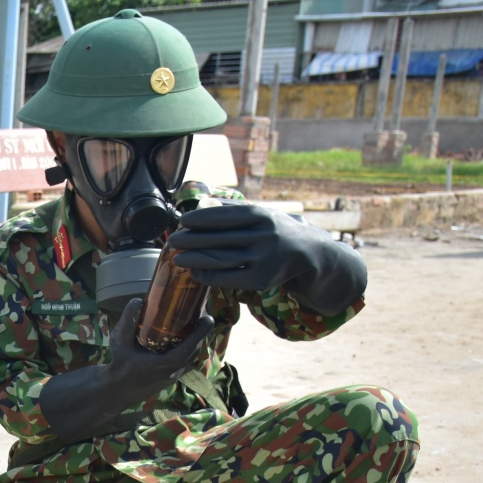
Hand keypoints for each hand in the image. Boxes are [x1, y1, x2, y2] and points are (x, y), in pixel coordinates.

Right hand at [104, 297, 214, 391]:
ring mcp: (173, 376)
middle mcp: (172, 372)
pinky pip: (186, 360)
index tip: (208, 318)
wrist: (116, 389)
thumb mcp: (119, 342)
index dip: (200, 333)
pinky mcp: (171, 377)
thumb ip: (128, 322)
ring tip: (195, 321)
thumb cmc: (119, 365)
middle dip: (200, 332)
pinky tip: (184, 335)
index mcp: (162, 365)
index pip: (188, 349)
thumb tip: (139, 301)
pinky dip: (189, 347)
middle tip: (201, 313)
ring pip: (191, 356)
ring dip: (196, 339)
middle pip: (194, 350)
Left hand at [167, 202, 365, 313]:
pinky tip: (195, 273)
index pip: (227, 216)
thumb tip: (200, 202)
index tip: (184, 221)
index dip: (203, 219)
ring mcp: (264, 259)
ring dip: (196, 259)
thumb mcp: (260, 214)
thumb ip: (233, 209)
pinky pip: (229, 278)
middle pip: (221, 238)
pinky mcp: (262, 279)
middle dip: (193, 240)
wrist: (308, 252)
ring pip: (222, 259)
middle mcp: (265, 236)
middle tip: (174, 240)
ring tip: (177, 258)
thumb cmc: (274, 230)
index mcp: (262, 215)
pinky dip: (209, 276)